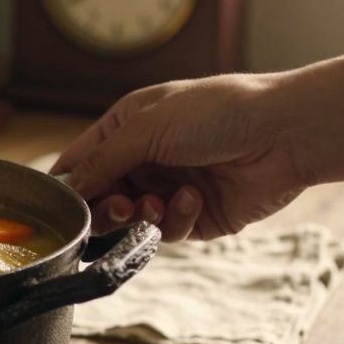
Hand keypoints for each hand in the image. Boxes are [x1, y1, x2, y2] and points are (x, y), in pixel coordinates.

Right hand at [51, 74, 307, 240]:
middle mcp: (145, 158)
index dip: (68, 185)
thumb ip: (101, 160)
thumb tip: (69, 189)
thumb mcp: (146, 127)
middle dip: (106, 207)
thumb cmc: (217, 113)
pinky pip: (168, 231)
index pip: (80, 161)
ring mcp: (169, 188)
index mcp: (128, 127)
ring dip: (141, 215)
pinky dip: (177, 218)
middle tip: (120, 207)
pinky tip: (195, 199)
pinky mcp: (196, 216)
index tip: (58, 208)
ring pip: (132, 220)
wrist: (285, 133)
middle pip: (102, 198)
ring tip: (156, 203)